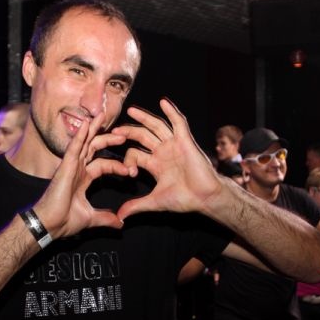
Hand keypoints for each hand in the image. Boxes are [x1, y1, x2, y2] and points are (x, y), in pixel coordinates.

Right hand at [34, 113, 131, 238]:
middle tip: (122, 133)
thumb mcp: (92, 218)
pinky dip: (81, 135)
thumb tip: (120, 223)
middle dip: (107, 139)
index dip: (117, 165)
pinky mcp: (65, 166)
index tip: (130, 171)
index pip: (103, 165)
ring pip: (84, 143)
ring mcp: (70, 166)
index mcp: (83, 179)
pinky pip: (74, 147)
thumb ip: (106, 218)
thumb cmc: (65, 221)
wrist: (51, 225)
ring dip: (94, 129)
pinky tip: (87, 123)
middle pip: (94, 148)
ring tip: (102, 115)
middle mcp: (77, 169)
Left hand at [111, 98, 222, 219]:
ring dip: (144, 117)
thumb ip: (136, 206)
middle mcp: (163, 151)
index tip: (129, 173)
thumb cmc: (184, 199)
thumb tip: (120, 217)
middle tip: (115, 130)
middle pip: (142, 136)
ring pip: (157, 126)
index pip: (135, 153)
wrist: (204, 198)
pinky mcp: (186, 140)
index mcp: (155, 164)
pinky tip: (163, 102)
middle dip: (129, 131)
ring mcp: (174, 144)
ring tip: (131, 110)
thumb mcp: (154, 201)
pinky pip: (178, 122)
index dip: (128, 159)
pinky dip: (171, 111)